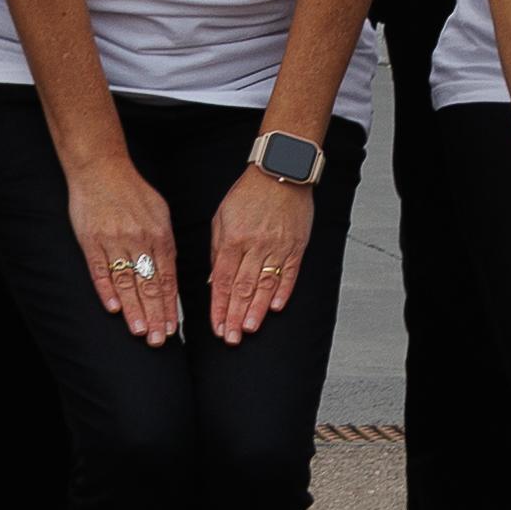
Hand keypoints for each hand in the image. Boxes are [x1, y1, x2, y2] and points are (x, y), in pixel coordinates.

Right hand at [66, 154, 179, 345]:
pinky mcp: (90, 240)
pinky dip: (106, 289)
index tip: (171, 328)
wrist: (101, 169)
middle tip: (158, 340)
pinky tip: (113, 308)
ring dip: (133, 309)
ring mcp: (113, 240)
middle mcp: (138, 240)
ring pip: (126, 281)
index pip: (167, 278)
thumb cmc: (133, 192)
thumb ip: (166, 244)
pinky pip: (99, 269)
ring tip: (139, 331)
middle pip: (149, 285)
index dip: (169, 306)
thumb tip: (171, 276)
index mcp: (159, 235)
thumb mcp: (160, 213)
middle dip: (155, 315)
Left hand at [207, 166, 315, 344]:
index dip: (219, 306)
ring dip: (257, 310)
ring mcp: (277, 246)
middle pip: (243, 287)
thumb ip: (217, 250)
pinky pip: (289, 273)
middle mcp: (255, 245)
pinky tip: (276, 307)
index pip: (223, 280)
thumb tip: (214, 281)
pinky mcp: (296, 246)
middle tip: (231, 337)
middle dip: (235, 315)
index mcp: (233, 239)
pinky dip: (283, 291)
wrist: (280, 172)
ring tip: (249, 328)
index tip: (217, 325)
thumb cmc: (248, 194)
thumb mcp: (222, 218)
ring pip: (265, 284)